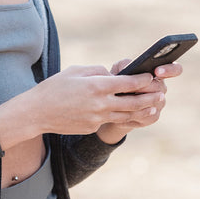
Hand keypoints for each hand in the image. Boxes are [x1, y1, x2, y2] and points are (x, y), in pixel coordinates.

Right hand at [0, 65, 159, 149]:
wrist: (37, 113)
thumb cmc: (55, 87)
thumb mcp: (75, 71)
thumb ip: (97, 71)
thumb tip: (112, 75)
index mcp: (97, 86)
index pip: (128, 83)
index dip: (142, 80)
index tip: (150, 77)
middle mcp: (100, 103)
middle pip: (133, 102)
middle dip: (150, 98)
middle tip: (162, 95)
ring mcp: (97, 118)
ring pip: (126, 115)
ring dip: (141, 111)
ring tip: (153, 106)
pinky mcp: (92, 127)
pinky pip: (109, 120)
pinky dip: (120, 116)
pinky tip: (128, 113)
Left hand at [95, 60, 182, 144]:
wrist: (113, 103)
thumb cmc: (118, 80)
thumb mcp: (119, 69)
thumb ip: (125, 65)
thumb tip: (131, 67)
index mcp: (158, 73)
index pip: (175, 69)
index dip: (170, 70)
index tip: (157, 71)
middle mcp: (161, 88)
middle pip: (160, 88)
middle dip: (144, 87)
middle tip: (129, 88)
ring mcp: (159, 103)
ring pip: (154, 103)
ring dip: (137, 101)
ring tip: (122, 99)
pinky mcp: (153, 117)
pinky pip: (148, 116)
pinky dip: (134, 114)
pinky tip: (122, 112)